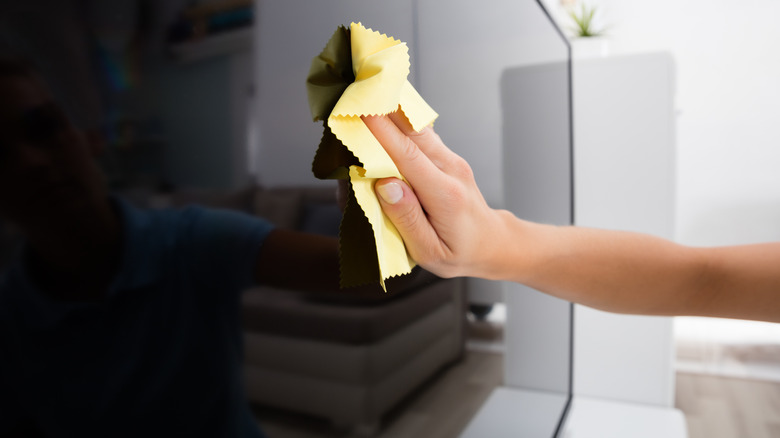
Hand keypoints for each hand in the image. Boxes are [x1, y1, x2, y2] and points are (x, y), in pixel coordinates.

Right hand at [363, 112, 512, 278]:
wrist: (491, 243)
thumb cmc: (460, 253)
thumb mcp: (430, 252)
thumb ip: (407, 219)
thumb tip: (385, 186)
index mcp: (445, 195)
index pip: (407, 156)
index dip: (381, 132)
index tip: (359, 111)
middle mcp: (451, 169)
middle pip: (412, 132)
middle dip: (381, 110)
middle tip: (352, 93)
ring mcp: (450, 159)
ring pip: (416, 127)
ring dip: (389, 111)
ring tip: (361, 98)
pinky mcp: (445, 156)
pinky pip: (419, 134)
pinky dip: (398, 122)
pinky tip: (380, 113)